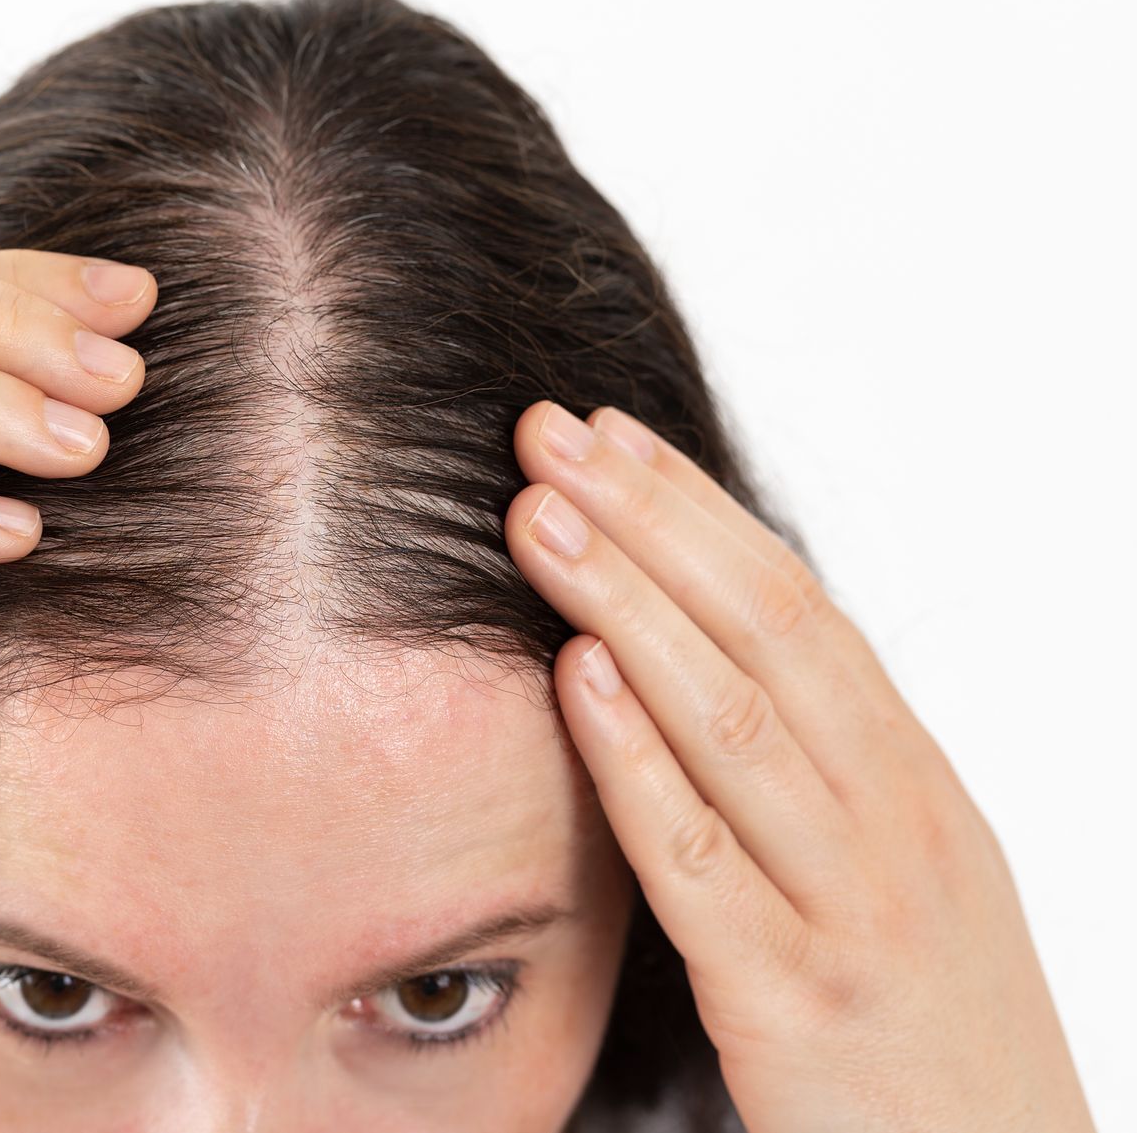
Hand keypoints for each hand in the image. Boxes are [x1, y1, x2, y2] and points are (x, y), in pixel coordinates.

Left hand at [504, 400, 1094, 1132]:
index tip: (608, 436)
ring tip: (542, 516)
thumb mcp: (903, 883)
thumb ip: (819, 779)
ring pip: (733, 718)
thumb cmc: (932, 1040)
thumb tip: (704, 666)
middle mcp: (897, 822)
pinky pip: (703, 861)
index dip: (695, 512)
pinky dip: (637, 758)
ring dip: (628, 602)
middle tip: (549, 434)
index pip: (797, 608)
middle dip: (653, 520)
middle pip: (767, 630)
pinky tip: (575, 678)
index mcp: (915, 783)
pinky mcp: (798, 1000)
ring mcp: (855, 907)